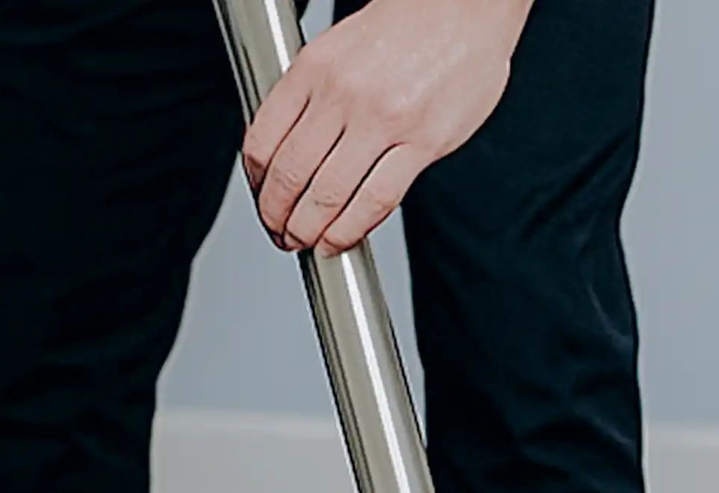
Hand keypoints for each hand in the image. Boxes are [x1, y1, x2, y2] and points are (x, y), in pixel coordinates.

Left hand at [243, 0, 531, 254]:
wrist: (463, 6)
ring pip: (328, 195)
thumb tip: (291, 146)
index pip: (263, 141)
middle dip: (277, 216)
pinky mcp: (423, 142)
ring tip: (306, 243)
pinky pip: (376, 200)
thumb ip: (313, 93)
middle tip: (280, 232)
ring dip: (309, 231)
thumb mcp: (338, 47)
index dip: (255, 183)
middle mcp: (343, 94)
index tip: (261, 198)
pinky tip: (340, 240)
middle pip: (290, 176)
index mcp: (313, 69)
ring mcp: (384, 120)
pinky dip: (351, 230)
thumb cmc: (407, 25)